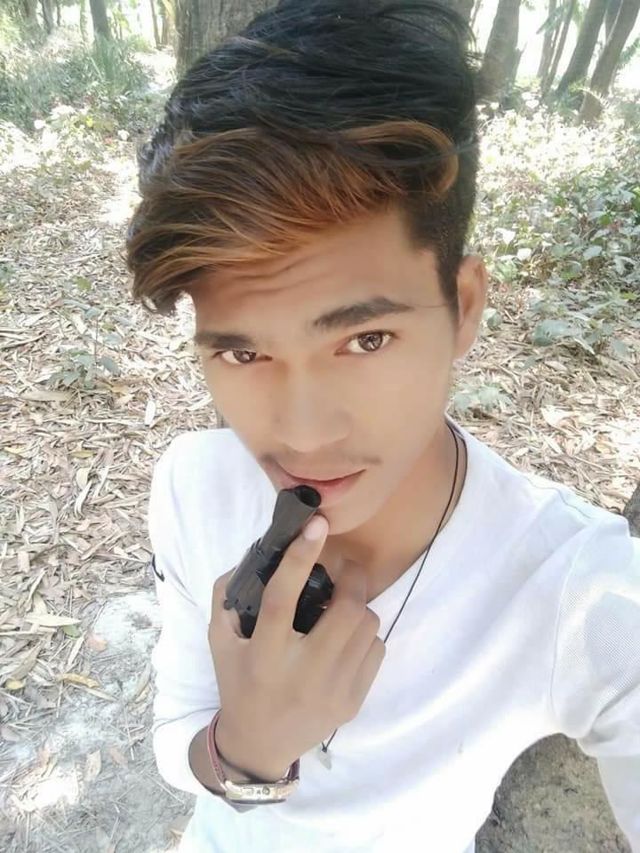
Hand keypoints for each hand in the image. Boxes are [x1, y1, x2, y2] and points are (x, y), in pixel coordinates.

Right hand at [208, 514, 385, 778]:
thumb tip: (253, 555)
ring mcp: (333, 690)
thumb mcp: (220, 641)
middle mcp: (302, 671)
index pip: (283, 598)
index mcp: (264, 653)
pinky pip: (376, 649)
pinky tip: (345, 639)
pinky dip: (365, 635)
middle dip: (352, 578)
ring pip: (367, 625)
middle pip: (346, 610)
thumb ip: (227, 597)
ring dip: (358, 607)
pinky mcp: (353, 702)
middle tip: (343, 569)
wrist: (260, 744)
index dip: (300, 558)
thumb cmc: (239, 683)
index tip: (316, 525)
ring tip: (341, 608)